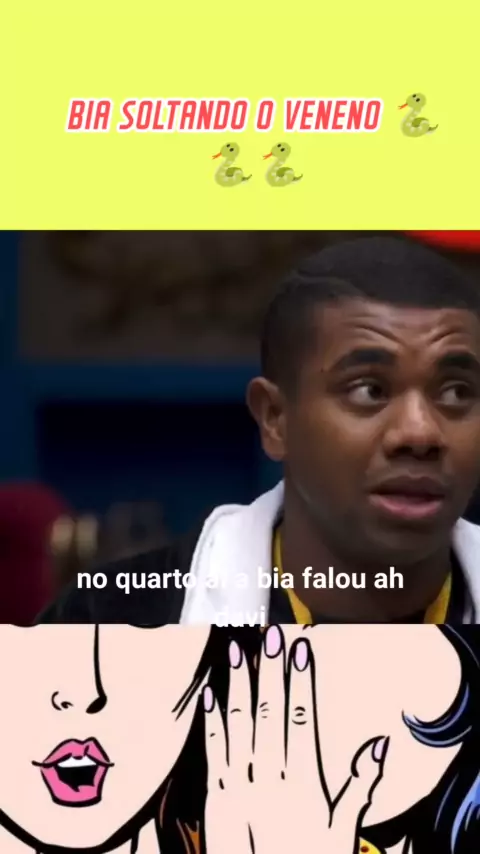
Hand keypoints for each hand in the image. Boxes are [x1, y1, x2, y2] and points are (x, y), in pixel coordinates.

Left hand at [204, 625, 388, 853]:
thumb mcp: (343, 827)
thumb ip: (359, 783)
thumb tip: (379, 744)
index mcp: (303, 782)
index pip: (302, 719)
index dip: (301, 681)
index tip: (300, 649)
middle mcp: (271, 778)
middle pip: (270, 714)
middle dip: (270, 671)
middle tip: (270, 635)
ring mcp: (241, 785)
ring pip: (239, 725)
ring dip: (238, 686)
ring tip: (239, 651)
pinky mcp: (217, 796)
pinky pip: (214, 751)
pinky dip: (212, 721)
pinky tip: (210, 693)